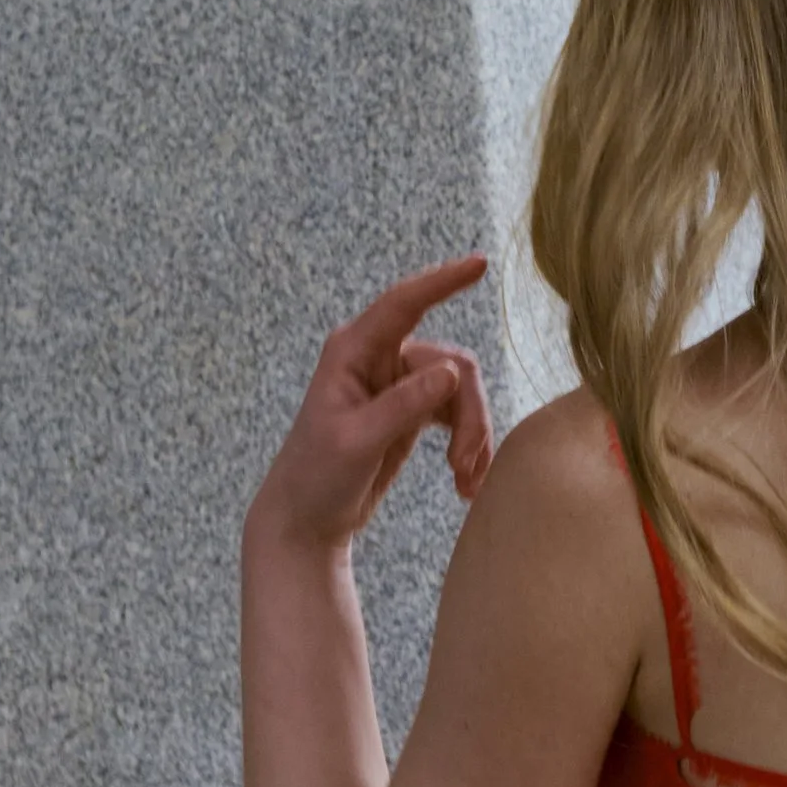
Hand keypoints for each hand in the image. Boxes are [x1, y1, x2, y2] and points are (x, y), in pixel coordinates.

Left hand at [252, 256, 495, 553]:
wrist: (307, 521)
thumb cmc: (317, 477)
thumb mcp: (357, 442)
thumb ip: (402, 406)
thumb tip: (451, 373)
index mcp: (353, 352)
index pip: (403, 304)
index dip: (441, 281)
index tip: (479, 264)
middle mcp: (378, 358)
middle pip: (449, 365)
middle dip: (467, 414)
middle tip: (464, 465)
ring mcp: (397, 384)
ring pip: (459, 391)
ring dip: (471, 435)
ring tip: (465, 481)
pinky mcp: (412, 411)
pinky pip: (456, 413)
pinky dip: (467, 445)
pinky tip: (464, 481)